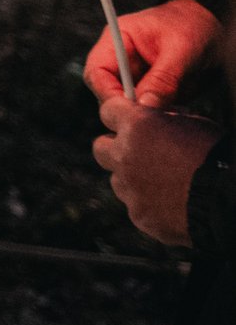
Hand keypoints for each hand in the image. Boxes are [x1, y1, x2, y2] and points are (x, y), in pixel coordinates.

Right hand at [86, 0, 222, 107]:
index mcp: (116, 41)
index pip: (97, 73)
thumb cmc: (192, 25)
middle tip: (154, 115)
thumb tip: (145, 105)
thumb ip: (163, 78)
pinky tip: (178, 110)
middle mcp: (121, 62)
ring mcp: (135, 78)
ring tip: (174, 109)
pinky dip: (161, 114)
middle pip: (109, 93)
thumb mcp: (181, 49)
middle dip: (130, 107)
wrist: (212, 25)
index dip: (108, 94)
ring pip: (129, 106)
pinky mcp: (150, 90)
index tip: (130, 110)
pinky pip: (149, 109)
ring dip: (149, 113)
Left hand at [93, 96, 221, 244]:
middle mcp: (124, 155)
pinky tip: (173, 204)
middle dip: (117, 148)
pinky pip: (135, 205)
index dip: (120, 115)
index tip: (128, 120)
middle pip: (101, 147)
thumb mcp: (196, 123)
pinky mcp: (138, 214)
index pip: (108, 110)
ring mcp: (128, 187)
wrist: (232, 200)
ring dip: (134, 178)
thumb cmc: (219, 156)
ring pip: (118, 179)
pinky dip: (149, 204)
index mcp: (137, 126)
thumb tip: (157, 118)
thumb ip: (166, 119)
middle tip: (140, 153)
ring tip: (165, 183)